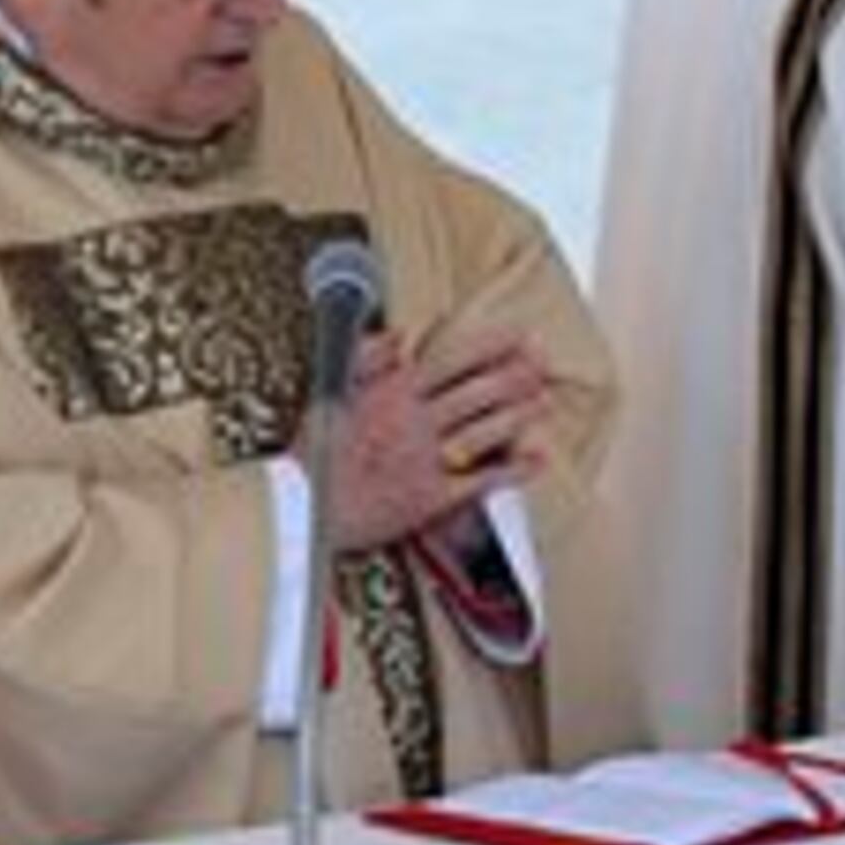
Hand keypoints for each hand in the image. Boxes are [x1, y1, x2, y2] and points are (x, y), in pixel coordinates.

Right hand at [328, 325, 552, 552]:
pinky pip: (482, 480)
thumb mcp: (330, 395)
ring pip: (487, 430)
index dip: (492, 345)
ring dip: (521, 414)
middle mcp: (415, 423)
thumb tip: (400, 333)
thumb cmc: (314, 454)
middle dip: (517, 374)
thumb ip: (367, 360)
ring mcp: (426, 461)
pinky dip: (514, 468)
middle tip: (544, 363)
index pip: (454, 359)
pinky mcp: (431, 498)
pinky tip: (538, 457)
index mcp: (393, 394)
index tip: (519, 334)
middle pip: (480, 392)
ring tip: (545, 399)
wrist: (300, 511)